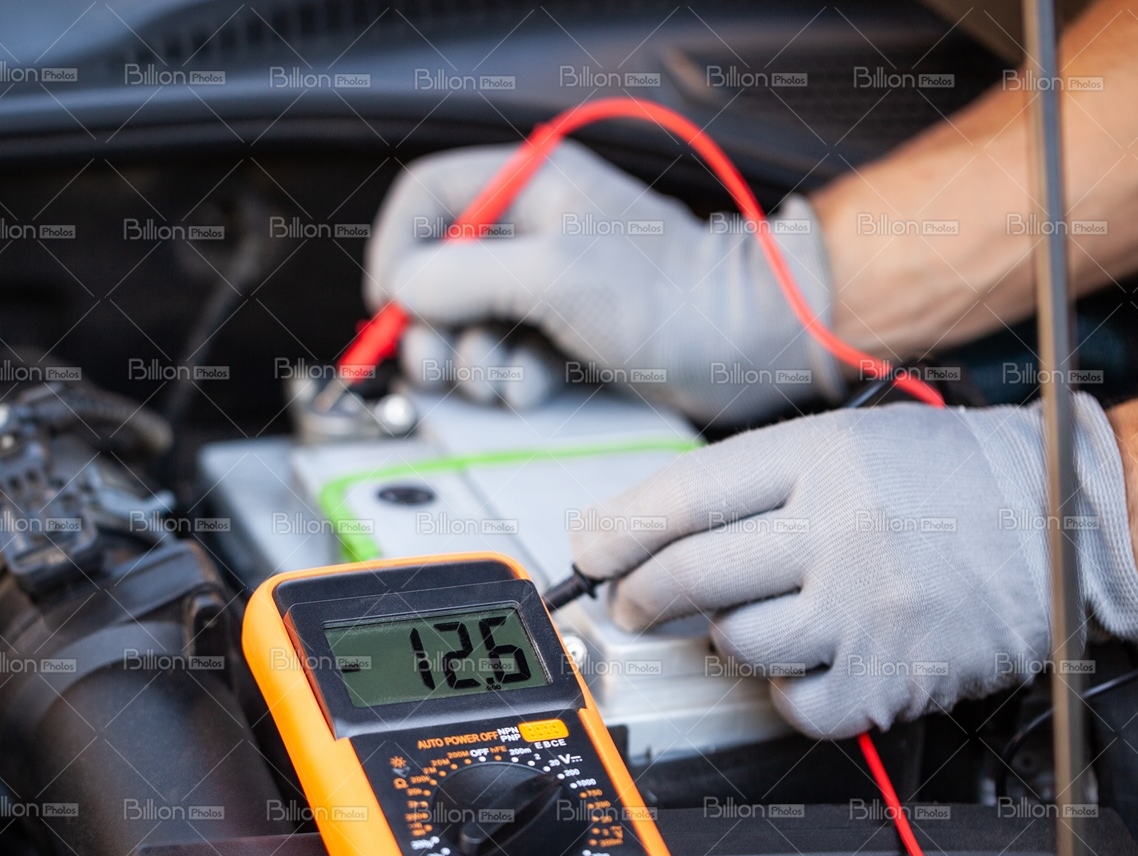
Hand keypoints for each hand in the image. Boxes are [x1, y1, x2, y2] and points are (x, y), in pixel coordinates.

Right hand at [365, 140, 844, 424]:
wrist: (746, 345)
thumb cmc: (672, 297)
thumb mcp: (556, 276)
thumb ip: (466, 276)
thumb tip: (403, 289)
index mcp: (529, 184)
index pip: (428, 197)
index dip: (398, 249)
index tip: (391, 303)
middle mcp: (533, 227)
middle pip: (438, 269)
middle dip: (430, 324)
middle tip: (433, 364)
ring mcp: (549, 281)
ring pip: (469, 322)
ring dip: (472, 361)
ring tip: (499, 379)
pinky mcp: (565, 330)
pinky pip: (507, 354)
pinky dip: (510, 378)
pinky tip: (532, 388)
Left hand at [568, 396, 1137, 738]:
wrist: (1066, 519)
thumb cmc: (948, 477)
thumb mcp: (845, 442)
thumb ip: (745, 481)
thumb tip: (634, 528)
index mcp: (821, 457)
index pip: (683, 496)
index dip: (615, 531)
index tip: (587, 550)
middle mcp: (839, 529)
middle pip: (691, 576)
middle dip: (640, 597)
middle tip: (632, 602)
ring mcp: (867, 607)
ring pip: (736, 643)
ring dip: (725, 636)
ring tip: (756, 615)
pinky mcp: (892, 674)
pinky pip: (795, 703)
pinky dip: (785, 689)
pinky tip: (807, 657)